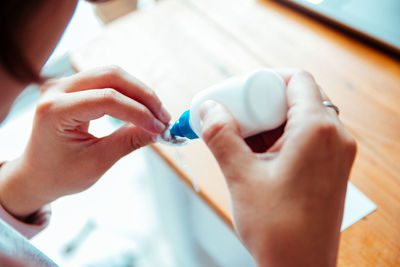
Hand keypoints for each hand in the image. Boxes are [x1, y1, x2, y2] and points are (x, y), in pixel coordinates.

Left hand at [0, 66, 170, 218]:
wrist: (36, 175)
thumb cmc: (60, 174)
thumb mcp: (96, 162)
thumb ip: (128, 141)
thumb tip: (158, 129)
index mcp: (55, 110)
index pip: (107, 99)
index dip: (139, 112)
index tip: (160, 127)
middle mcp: (56, 89)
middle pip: (111, 76)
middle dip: (143, 95)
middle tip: (163, 117)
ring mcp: (63, 84)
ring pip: (111, 75)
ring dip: (138, 92)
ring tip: (156, 114)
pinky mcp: (72, 87)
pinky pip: (106, 81)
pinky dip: (128, 94)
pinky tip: (141, 109)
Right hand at [200, 70, 356, 266]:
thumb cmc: (278, 228)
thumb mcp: (241, 176)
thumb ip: (221, 135)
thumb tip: (208, 108)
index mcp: (318, 130)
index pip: (296, 80)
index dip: (263, 80)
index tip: (239, 94)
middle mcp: (335, 137)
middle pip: (296, 98)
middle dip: (260, 103)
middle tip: (233, 118)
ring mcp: (335, 154)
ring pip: (297, 119)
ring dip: (266, 124)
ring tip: (238, 141)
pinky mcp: (329, 169)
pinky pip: (303, 140)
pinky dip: (277, 140)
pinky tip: (253, 156)